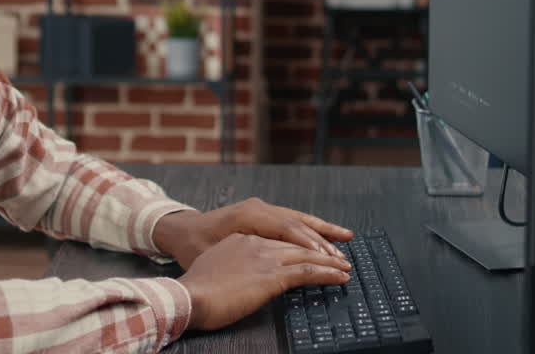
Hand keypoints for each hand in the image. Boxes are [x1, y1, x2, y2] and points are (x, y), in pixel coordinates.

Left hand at [154, 198, 352, 270]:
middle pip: (297, 222)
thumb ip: (243, 256)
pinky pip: (291, 220)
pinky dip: (309, 228)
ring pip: (298, 218)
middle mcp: (258, 208)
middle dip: (322, 240)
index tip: (327, 258)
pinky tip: (324, 235)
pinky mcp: (262, 214)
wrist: (181, 231)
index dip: (308, 244)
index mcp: (248, 215)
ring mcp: (261, 209)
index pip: (287, 229)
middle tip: (342, 256)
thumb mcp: (215, 254)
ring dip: (321, 230)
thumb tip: (271, 263)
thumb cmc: (194, 247)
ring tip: (346, 237)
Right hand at [178, 233, 350, 330]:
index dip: (298, 247)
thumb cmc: (195, 290)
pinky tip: (340, 277)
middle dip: (319, 251)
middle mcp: (256, 243)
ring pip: (306, 256)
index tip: (311, 253)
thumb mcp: (213, 268)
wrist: (189, 296)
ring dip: (329, 262)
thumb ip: (231, 266)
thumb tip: (239, 277)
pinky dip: (327, 274)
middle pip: (296, 245)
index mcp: (241, 240)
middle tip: (338, 258)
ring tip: (345, 267)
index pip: (277, 240)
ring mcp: (265, 258)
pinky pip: (307, 272)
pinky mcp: (272, 276)